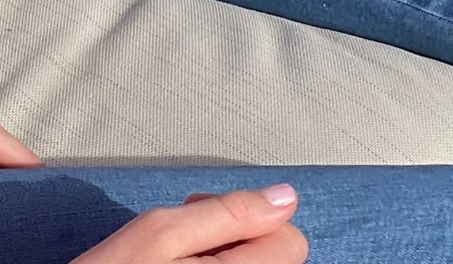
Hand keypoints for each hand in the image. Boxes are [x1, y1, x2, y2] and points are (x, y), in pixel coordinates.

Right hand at [71, 184, 304, 261]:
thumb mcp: (160, 231)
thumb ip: (229, 212)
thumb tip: (285, 196)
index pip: (292, 240)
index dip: (249, 219)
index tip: (204, 217)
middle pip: (277, 259)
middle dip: (236, 239)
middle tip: (184, 239)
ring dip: (224, 258)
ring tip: (177, 260)